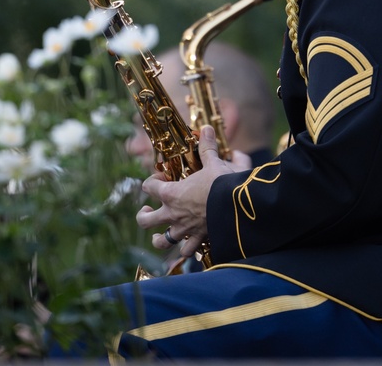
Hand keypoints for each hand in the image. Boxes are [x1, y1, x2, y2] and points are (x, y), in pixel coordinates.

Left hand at [136, 126, 238, 259]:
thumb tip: (206, 129)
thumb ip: (207, 147)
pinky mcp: (198, 240)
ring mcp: (184, 230)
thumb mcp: (213, 162)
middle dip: (143, 215)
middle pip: (146, 220)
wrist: (237, 207)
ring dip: (159, 239)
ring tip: (159, 236)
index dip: (151, 181)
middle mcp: (173, 214)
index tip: (161, 177)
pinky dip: (186, 251)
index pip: (149, 187)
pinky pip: (187, 252)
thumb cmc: (222, 183)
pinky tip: (187, 248)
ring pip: (162, 241)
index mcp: (171, 193)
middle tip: (147, 210)